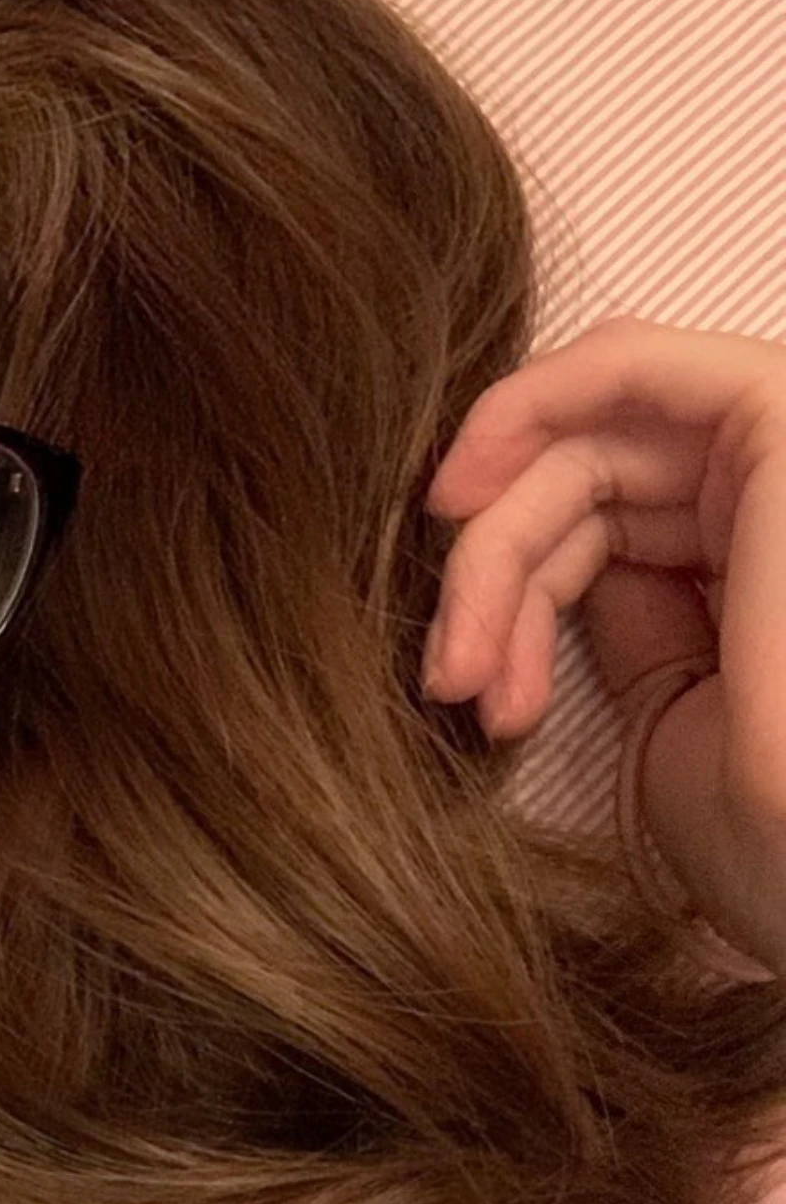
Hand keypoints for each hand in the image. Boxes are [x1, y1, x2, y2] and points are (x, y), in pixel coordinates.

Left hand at [420, 314, 785, 974]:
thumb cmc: (770, 840)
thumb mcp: (676, 709)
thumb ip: (631, 611)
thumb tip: (555, 558)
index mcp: (779, 555)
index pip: (620, 525)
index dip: (515, 586)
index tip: (457, 676)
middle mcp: (784, 498)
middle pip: (593, 477)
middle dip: (492, 572)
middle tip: (450, 679)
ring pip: (591, 439)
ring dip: (494, 542)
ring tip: (462, 666)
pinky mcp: (780, 410)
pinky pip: (631, 363)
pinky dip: (529, 405)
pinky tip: (463, 493)